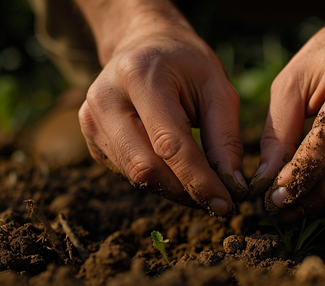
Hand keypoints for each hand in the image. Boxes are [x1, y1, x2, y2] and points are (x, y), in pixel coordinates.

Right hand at [76, 3, 246, 215]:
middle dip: (185, 191)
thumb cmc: (186, 64)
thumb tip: (233, 187)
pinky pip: (127, 172)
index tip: (225, 203)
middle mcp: (105, 98)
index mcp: (139, 76)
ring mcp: (91, 119)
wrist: (143, 44)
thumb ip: (226, 137)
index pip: (169, 144)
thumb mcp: (217, 87)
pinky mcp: (91, 137)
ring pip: (135, 176)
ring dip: (173, 190)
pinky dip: (158, 180)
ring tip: (202, 185)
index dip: (199, 180)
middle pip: (145, 167)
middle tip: (217, 201)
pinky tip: (176, 169)